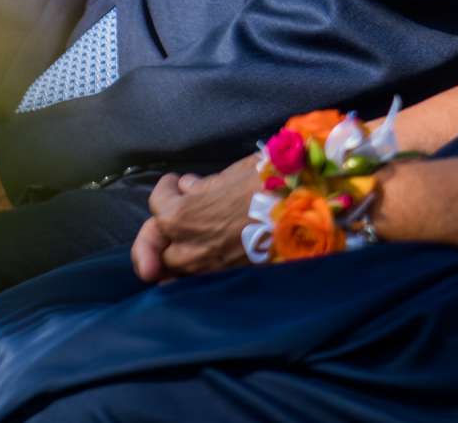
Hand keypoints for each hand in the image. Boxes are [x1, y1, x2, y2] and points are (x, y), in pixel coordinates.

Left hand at [130, 167, 266, 282]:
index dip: (167, 188)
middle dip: (160, 231)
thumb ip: (201, 188)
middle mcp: (186, 248)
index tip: (177, 182)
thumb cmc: (263, 184)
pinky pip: (197, 281)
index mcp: (179, 216)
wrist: (301, 210)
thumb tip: (189, 187)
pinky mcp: (226, 279)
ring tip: (184, 243)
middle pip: (156, 246)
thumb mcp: (227, 176)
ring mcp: (205, 268)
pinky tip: (202, 260)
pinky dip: (193, 272)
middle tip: (170, 220)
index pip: (157, 203)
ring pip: (173, 270)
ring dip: (174, 255)